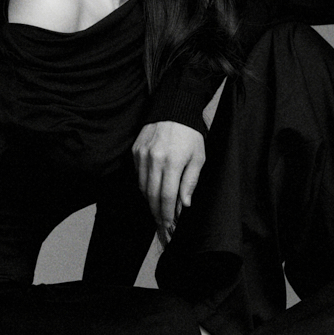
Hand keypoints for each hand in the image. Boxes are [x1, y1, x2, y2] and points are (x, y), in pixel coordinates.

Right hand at [132, 121, 205, 239]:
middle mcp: (154, 160)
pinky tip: (151, 192)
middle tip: (162, 225)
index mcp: (172, 162)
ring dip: (150, 202)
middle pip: (152, 195)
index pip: (167, 196)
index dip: (168, 214)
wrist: (173, 109)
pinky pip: (137, 175)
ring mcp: (142, 155)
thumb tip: (185, 204)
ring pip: (142, 187)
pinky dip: (144, 186)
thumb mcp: (198, 157)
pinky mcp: (135, 151)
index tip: (169, 226)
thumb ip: (190, 181)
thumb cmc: (190, 134)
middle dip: (157, 213)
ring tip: (158, 212)